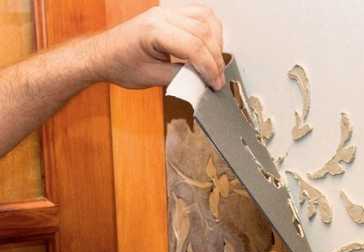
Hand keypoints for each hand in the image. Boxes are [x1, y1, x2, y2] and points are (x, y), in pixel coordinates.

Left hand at [90, 3, 224, 89]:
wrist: (103, 55)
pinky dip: (211, 30)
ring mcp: (166, 11)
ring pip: (206, 19)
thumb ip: (180, 78)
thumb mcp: (152, 78)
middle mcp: (161, 16)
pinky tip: (211, 45)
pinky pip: (200, 13)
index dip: (209, 68)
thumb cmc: (120, 65)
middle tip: (217, 79)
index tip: (215, 83)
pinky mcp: (170, 13)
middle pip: (203, 32)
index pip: (194, 46)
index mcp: (153, 31)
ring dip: (216, 42)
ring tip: (216, 64)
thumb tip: (203, 81)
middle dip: (215, 59)